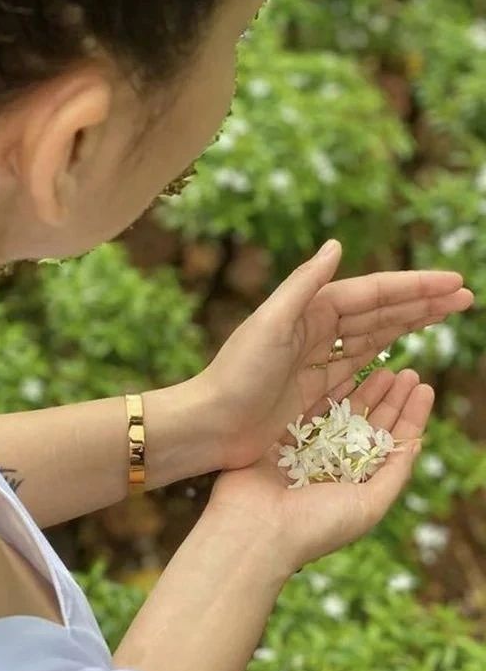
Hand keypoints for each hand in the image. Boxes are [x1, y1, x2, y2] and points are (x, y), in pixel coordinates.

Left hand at [193, 240, 472, 469]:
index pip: (373, 293)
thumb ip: (303, 285)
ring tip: (446, 314)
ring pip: (373, 336)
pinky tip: (403, 352)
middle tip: (466, 296)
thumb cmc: (236, 375)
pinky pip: (357, 367)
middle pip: (379, 311)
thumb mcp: (269, 324)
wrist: (211, 424)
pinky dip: (382, 356)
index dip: (414, 287)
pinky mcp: (313, 390)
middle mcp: (314, 330)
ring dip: (409, 324)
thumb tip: (337, 245)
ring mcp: (315, 360)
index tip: (454, 283)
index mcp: (309, 310)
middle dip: (422, 302)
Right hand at [204, 367, 432, 578]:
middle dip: (390, 399)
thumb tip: (416, 443)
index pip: (389, 445)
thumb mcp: (369, 504)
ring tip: (386, 369)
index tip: (425, 389)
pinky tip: (343, 374)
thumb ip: (393, 474)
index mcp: (356, 487)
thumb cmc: (316, 525)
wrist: (256, 529)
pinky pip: (308, 410)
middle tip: (409, 373)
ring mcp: (306, 453)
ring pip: (341, 414)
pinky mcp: (280, 441)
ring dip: (363, 391)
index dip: (409, 417)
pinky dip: (326, 393)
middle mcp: (333, 469)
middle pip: (368, 426)